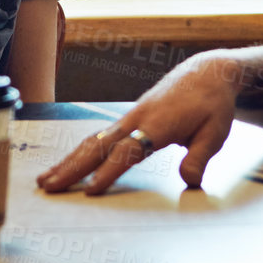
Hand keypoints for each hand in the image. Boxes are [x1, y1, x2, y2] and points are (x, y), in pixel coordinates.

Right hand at [36, 52, 238, 194]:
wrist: (207, 73)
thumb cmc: (212, 104)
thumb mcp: (216, 132)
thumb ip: (200, 157)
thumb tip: (190, 182)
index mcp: (159, 123)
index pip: (128, 150)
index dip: (109, 171)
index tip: (91, 190)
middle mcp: (137, 118)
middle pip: (99, 145)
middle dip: (72, 168)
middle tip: (49, 187)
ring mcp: (130, 117)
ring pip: (93, 140)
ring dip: (68, 161)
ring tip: (45, 180)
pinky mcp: (128, 118)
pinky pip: (99, 137)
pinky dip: (79, 152)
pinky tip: (67, 164)